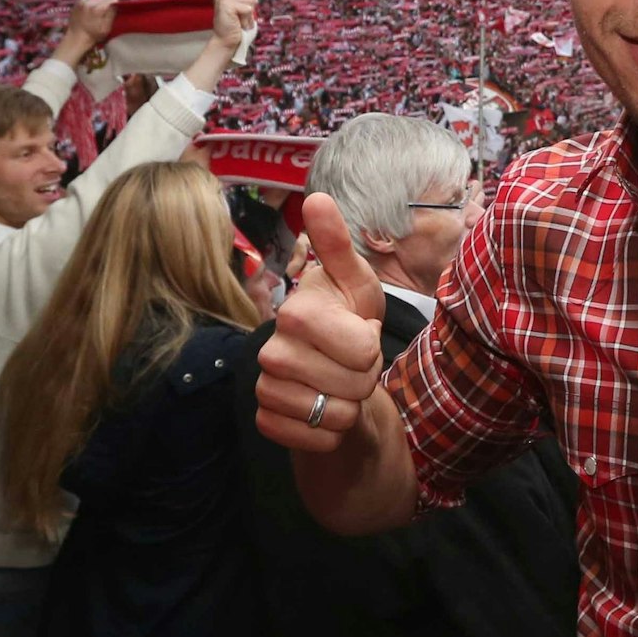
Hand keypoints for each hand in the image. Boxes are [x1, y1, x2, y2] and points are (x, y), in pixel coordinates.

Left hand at [65, 0, 117, 47]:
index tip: (114, 12)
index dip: (115, 5)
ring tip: (96, 15)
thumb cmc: (93, 35)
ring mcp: (81, 2)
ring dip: (98, 5)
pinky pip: (88, 1)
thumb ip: (112, 13)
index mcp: (97, 7)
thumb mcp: (107, 27)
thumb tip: (116, 3)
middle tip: (104, 15)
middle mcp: (88, 1)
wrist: (75, 38)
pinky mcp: (76, 3)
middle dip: (106, 5)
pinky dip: (91, 6)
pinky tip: (89, 14)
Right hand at [210, 0, 259, 51]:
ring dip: (250, 12)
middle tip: (242, 13)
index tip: (245, 0)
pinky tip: (239, 23)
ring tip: (240, 18)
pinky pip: (248, 8)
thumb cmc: (238, 23)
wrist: (228, 40)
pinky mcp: (225, 4)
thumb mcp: (244, 3)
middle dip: (252, 1)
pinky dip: (247, 18)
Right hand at [254, 193, 386, 452]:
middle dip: (367, 376)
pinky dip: (334, 432)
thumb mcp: (357, 282)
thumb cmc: (349, 319)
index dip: (373, 345)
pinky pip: (319, 440)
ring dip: (352, 404)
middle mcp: (271, 350)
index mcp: (296, 312)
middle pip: (354, 383)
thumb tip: (318, 196)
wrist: (335, 373)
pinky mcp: (266, 422)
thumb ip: (338, 244)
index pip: (362, 348)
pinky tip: (326, 410)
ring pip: (337, 414)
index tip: (362, 333)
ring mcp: (264, 388)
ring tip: (341, 383)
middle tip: (354, 361)